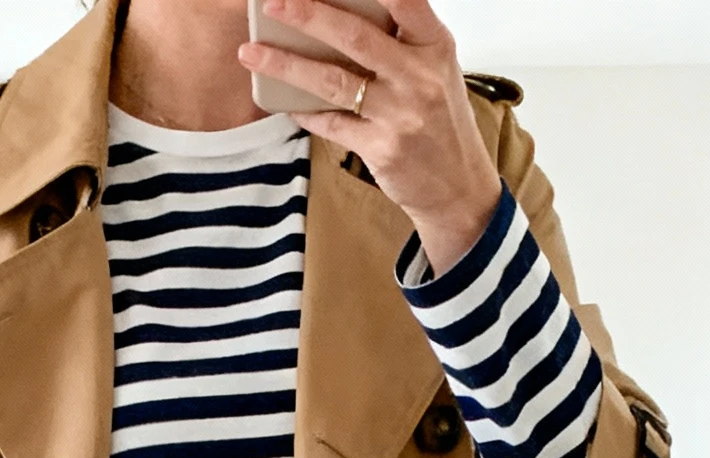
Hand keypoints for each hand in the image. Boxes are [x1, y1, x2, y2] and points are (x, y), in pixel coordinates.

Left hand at [240, 0, 501, 276]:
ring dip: (286, 65)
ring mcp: (399, 114)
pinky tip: (282, 103)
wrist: (458, 187)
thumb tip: (342, 15)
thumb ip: (403, 39)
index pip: (404, 0)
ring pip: (332, 81)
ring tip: (252, 53)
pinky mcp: (381, 149)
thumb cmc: (441, 120)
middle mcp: (418, 76)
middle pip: (354, 36)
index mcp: (435, 46)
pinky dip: (303, 111)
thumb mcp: (437, 69)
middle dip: (307, 15)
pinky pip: (331, 123)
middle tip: (272, 3)